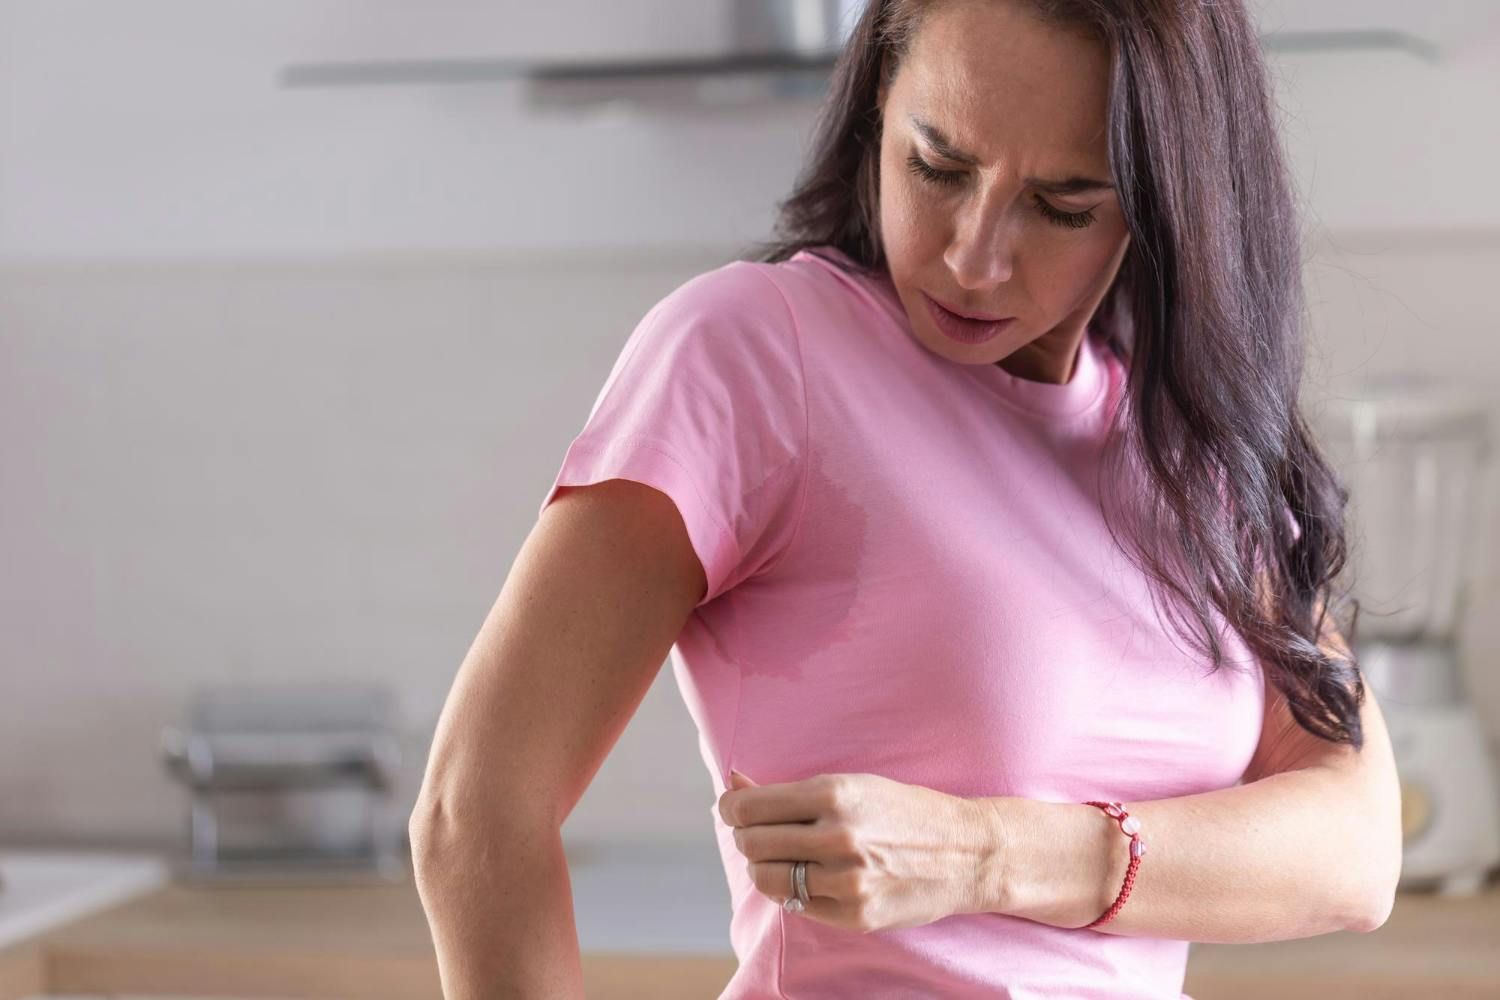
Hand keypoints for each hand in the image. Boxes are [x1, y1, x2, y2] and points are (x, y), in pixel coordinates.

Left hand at [718, 768, 998, 932]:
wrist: (965, 852)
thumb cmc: (901, 811)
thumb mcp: (851, 785)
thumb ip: (788, 790)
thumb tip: (733, 782)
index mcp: (835, 794)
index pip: (750, 808)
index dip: (732, 808)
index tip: (733, 808)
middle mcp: (838, 837)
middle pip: (753, 844)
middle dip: (747, 837)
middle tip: (760, 833)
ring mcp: (847, 881)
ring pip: (768, 879)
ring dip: (765, 867)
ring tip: (781, 857)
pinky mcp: (855, 915)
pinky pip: (796, 905)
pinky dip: (792, 890)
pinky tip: (808, 876)